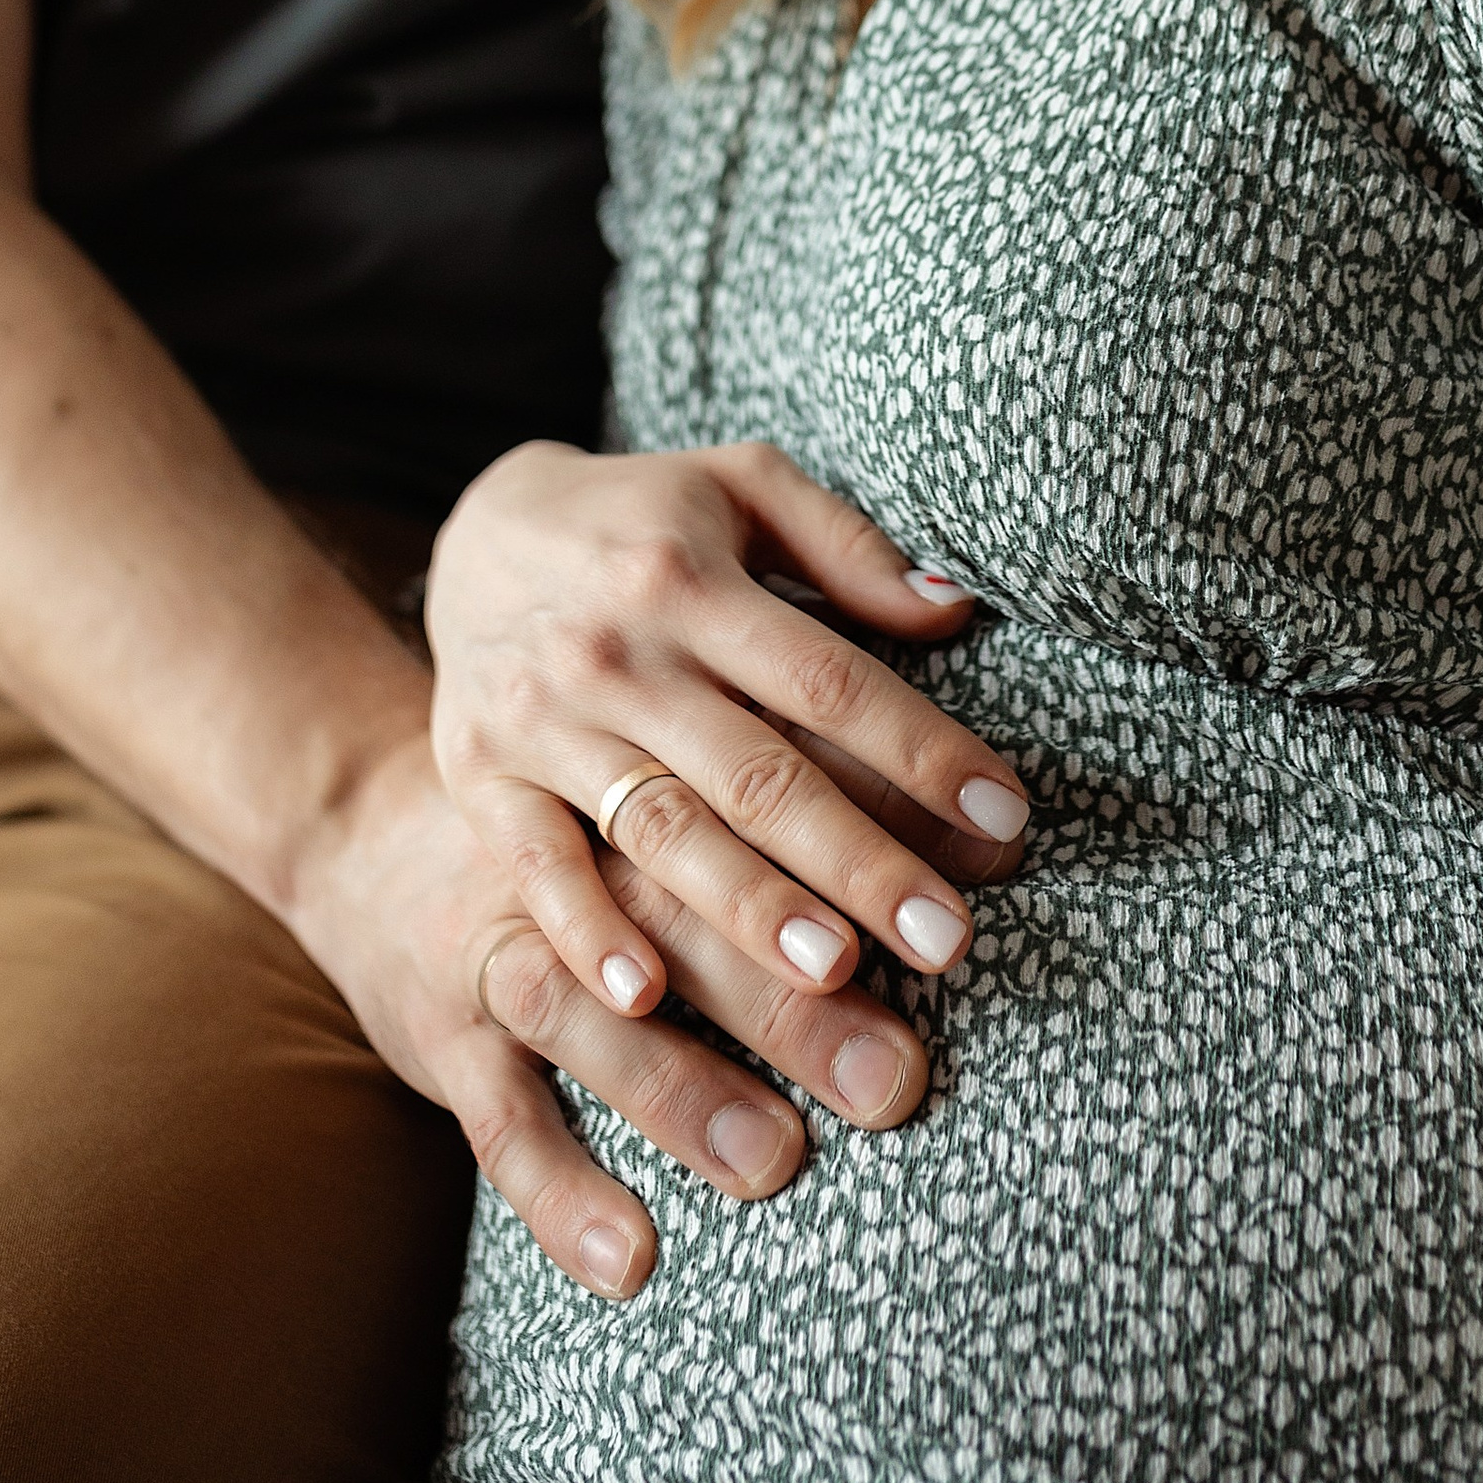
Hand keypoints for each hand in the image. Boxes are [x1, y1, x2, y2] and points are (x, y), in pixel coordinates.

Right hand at [283, 715, 933, 1303]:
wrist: (371, 827)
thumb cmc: (594, 792)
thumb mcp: (687, 717)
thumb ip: (822, 678)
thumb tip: (964, 617)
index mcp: (645, 747)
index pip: (771, 769)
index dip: (886, 807)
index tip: (994, 864)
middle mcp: (571, 835)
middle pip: (689, 898)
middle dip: (797, 988)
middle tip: (902, 1070)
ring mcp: (499, 930)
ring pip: (585, 1004)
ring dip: (682, 1084)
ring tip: (779, 1164)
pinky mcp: (443, 1023)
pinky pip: (497, 1112)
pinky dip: (559, 1186)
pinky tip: (636, 1260)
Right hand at [424, 439, 1029, 1027]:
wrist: (477, 530)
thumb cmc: (646, 516)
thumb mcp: (742, 485)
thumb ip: (846, 547)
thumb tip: (953, 611)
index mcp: (692, 578)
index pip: (826, 678)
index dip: (920, 749)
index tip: (1005, 818)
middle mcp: (620, 652)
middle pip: (756, 771)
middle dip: (859, 860)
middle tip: (949, 940)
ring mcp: (545, 720)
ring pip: (661, 827)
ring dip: (748, 907)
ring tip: (836, 972)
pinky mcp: (484, 775)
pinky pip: (536, 863)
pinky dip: (584, 930)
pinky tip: (645, 996)